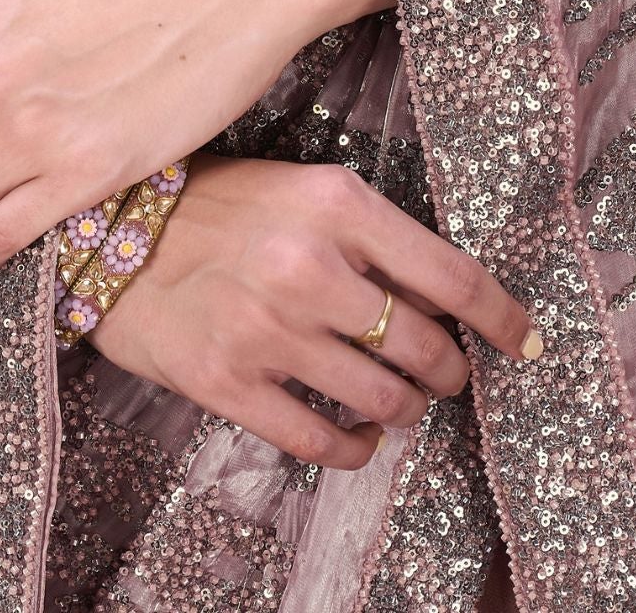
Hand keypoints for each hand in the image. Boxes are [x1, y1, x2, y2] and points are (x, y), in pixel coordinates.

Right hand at [87, 154, 540, 468]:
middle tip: (448, 374)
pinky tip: (360, 433)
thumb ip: (367, 235)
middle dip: (451, 371)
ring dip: (406, 408)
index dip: (502, 317)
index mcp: (336, 202)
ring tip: (401, 401)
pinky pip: (324, 439)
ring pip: (384, 399)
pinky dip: (357, 446)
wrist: (108, 231)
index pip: (451, 274)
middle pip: (425, 345)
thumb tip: (443, 298)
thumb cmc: (214, 204)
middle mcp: (309, 265)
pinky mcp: (231, 383)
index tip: (527, 341)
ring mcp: (269, 328)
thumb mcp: (298, 189)